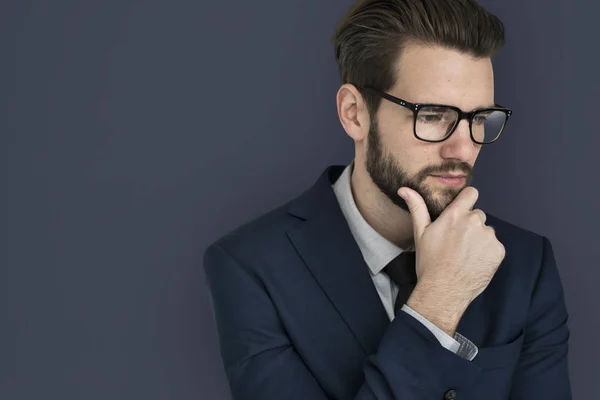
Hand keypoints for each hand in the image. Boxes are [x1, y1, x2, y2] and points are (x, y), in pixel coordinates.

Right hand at [398, 186, 505, 333]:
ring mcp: (488, 237)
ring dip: (479, 239)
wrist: (443, 291)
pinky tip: (474, 262)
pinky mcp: (498, 251)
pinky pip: (494, 246)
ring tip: (465, 255)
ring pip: (486, 231)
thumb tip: (404, 189)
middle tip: (457, 242)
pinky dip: (487, 252)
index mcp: (456, 215)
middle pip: (477, 215)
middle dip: (470, 225)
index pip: (471, 193)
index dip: (467, 200)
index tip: (461, 210)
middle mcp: (475, 222)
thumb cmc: (429, 262)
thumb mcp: (420, 233)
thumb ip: (417, 207)